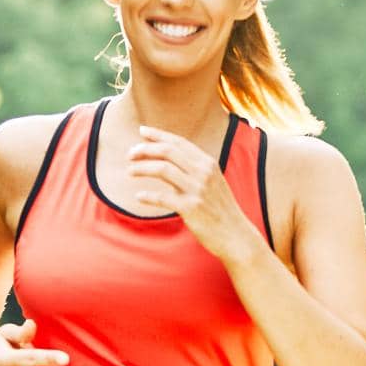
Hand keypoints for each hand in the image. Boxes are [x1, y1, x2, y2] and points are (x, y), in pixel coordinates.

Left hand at [128, 125, 260, 264]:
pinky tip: (139, 196)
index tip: (142, 131)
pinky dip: (147, 195)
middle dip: (145, 150)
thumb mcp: (212, 182)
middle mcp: (203, 172)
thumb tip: (166, 161)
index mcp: (208, 163)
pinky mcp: (191, 208)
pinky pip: (162, 197)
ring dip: (142, 168)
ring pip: (162, 169)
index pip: (179, 142)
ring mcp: (198, 189)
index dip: (158, 134)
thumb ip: (193, 170)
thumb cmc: (220, 209)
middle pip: (168, 151)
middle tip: (130, 154)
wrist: (235, 234)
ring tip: (129, 171)